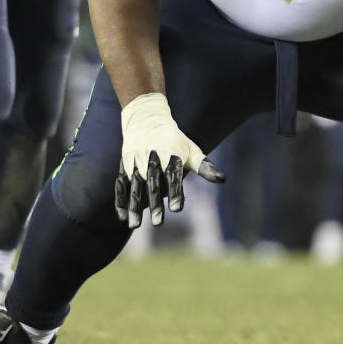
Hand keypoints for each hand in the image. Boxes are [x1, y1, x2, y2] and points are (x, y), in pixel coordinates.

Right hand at [115, 93, 224, 228]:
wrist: (146, 118)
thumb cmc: (174, 140)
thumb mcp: (191, 149)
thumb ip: (204, 166)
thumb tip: (222, 179)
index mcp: (171, 156)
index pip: (174, 176)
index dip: (176, 192)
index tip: (178, 209)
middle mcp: (152, 160)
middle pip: (153, 184)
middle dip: (155, 203)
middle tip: (158, 223)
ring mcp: (136, 163)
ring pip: (134, 186)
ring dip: (134, 206)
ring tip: (135, 225)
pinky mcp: (125, 166)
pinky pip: (121, 184)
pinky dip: (120, 200)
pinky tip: (122, 217)